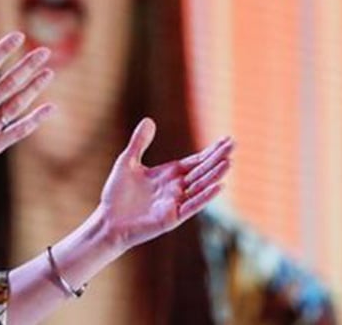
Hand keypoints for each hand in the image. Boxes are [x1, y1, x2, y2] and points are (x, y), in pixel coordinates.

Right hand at [0, 32, 55, 194]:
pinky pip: (18, 131)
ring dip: (34, 88)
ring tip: (49, 72)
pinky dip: (35, 120)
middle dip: (27, 65)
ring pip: (16, 105)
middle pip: (8, 84)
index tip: (18, 36)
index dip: (3, 50)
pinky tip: (50, 108)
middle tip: (44, 51)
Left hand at [98, 118, 232, 249]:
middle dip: (217, 158)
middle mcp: (177, 188)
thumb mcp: (127, 161)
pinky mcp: (172, 217)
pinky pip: (191, 206)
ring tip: (229, 162)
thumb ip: (139, 142)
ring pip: (200, 187)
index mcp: (169, 174)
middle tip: (234, 145)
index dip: (211, 151)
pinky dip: (204, 197)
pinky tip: (218, 187)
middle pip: (202, 170)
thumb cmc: (117, 194)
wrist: (107, 220)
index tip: (226, 140)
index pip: (196, 160)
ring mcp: (176, 202)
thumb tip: (149, 120)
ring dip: (214, 175)